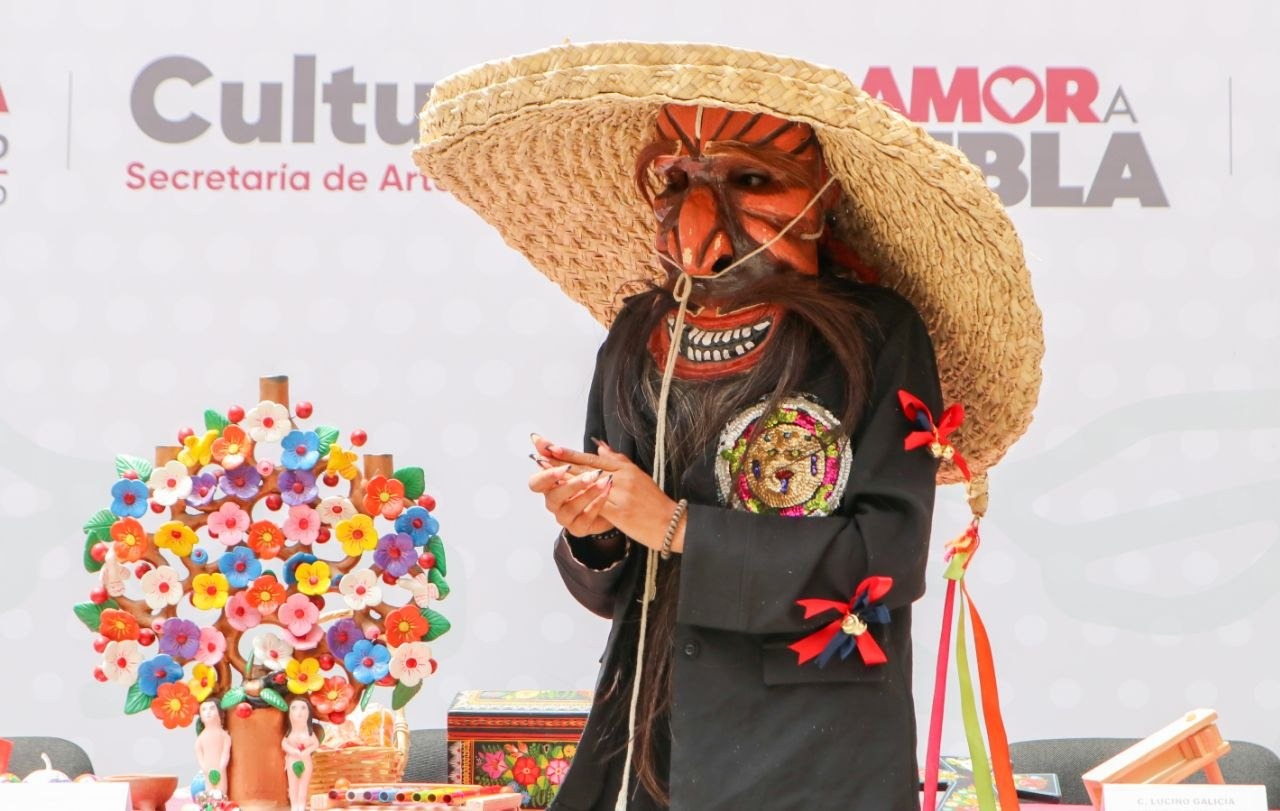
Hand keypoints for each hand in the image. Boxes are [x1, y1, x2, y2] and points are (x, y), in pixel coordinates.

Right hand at [528, 459, 615, 537]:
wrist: (610, 503)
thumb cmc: (587, 482)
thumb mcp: (577, 463)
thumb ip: (558, 452)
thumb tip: (535, 437)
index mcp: (549, 486)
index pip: (535, 484)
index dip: (545, 476)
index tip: (564, 466)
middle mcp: (554, 503)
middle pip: (552, 496)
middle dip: (571, 484)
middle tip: (590, 474)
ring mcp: (565, 517)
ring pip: (569, 508)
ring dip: (587, 493)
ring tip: (603, 481)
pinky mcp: (579, 528)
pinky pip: (585, 518)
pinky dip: (596, 504)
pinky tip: (606, 493)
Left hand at [533, 435, 685, 552]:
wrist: (671, 523)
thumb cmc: (654, 502)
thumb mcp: (638, 476)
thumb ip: (617, 461)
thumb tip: (599, 447)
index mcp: (624, 468)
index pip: (591, 458)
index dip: (570, 452)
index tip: (551, 446)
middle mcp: (621, 478)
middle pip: (585, 467)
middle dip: (561, 460)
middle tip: (540, 452)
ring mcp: (620, 494)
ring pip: (587, 484)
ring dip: (564, 477)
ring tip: (545, 470)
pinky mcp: (619, 512)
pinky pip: (594, 504)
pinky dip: (578, 498)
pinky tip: (563, 495)